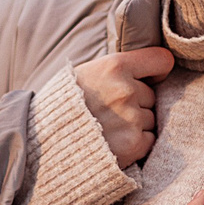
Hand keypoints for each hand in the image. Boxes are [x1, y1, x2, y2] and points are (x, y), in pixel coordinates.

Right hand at [73, 46, 173, 165]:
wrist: (43, 142)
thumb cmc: (64, 106)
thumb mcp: (86, 73)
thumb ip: (117, 71)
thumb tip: (152, 71)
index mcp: (114, 67)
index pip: (161, 60)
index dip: (157, 71)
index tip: (152, 78)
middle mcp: (125, 90)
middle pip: (151, 95)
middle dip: (136, 103)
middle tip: (108, 111)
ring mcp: (131, 118)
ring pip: (150, 118)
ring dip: (135, 124)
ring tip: (108, 128)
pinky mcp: (133, 144)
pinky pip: (149, 139)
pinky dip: (136, 143)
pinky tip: (114, 142)